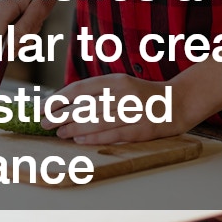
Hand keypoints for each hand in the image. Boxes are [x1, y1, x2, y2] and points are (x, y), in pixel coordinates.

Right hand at [0, 0, 58, 53]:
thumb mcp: (41, 8)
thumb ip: (24, 29)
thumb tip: (8, 50)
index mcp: (1, 6)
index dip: (6, 52)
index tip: (27, 43)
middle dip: (19, 40)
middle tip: (37, 23)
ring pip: (3, 33)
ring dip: (21, 30)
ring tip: (34, 13)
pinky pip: (4, 25)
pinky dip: (18, 23)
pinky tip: (27, 9)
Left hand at [41, 74, 193, 143]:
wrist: (178, 103)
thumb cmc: (143, 96)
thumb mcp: (121, 85)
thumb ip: (98, 93)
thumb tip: (66, 103)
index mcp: (116, 80)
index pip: (80, 89)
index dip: (59, 98)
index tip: (43, 106)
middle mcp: (123, 94)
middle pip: (84, 106)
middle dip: (60, 115)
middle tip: (44, 122)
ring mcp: (132, 112)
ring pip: (95, 122)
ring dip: (73, 129)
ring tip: (59, 132)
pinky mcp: (140, 129)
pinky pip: (111, 135)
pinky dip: (92, 138)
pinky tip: (78, 140)